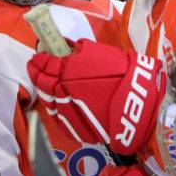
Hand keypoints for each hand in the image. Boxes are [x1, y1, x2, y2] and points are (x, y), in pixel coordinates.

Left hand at [28, 39, 165, 155]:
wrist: (140, 102)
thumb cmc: (122, 73)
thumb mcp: (97, 52)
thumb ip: (76, 49)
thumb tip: (63, 45)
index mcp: (67, 72)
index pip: (46, 64)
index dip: (40, 59)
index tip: (37, 55)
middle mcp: (63, 93)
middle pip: (44, 84)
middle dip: (38, 74)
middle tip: (35, 67)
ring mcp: (68, 114)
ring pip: (48, 102)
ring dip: (44, 92)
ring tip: (44, 84)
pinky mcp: (76, 130)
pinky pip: (59, 120)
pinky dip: (55, 110)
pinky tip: (55, 104)